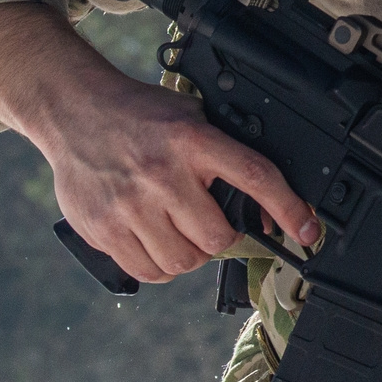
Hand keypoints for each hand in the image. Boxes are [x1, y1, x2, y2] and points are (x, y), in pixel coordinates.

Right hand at [0, 0, 318, 284]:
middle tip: (211, 222)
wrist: (74, 109)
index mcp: (192, 140)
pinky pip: (147, 272)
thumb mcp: (190, 117)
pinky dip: (160, 266)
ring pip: (183, 262)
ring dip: (190, 253)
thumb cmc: (139, 116)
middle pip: (218, 238)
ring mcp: (129, 205)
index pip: (255, 177)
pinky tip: (155, 241)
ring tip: (178, 229)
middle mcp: (162, 174)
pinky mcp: (102, 228)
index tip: (308, 231)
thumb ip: (223, 152)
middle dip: (222, 236)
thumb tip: (265, 203)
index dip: (289, 209)